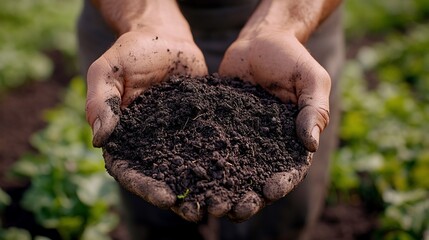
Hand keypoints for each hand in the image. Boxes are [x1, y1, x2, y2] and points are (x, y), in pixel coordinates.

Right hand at [86, 30, 206, 209]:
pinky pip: (211, 148)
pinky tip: (241, 174)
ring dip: (204, 189)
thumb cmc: (131, 51)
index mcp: (124, 138)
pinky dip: (223, 164)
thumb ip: (101, 100)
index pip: (129, 170)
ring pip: (189, 170)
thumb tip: (99, 138)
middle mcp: (151, 145)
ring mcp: (177, 139)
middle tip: (199, 212)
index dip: (144, 186)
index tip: (165, 197)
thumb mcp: (108, 70)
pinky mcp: (200, 129)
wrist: (166, 39)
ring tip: (223, 203)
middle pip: (161, 179)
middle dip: (178, 198)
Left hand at [214, 32, 328, 218]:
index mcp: (291, 141)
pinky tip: (184, 175)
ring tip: (204, 203)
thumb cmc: (292, 58)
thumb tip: (311, 144)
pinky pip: (208, 147)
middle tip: (230, 209)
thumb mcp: (311, 80)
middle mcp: (264, 146)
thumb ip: (313, 110)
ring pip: (229, 171)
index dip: (280, 184)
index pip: (288, 170)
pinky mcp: (218, 127)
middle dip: (244, 198)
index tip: (268, 191)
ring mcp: (240, 139)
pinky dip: (198, 164)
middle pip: (255, 180)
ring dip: (218, 190)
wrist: (259, 40)